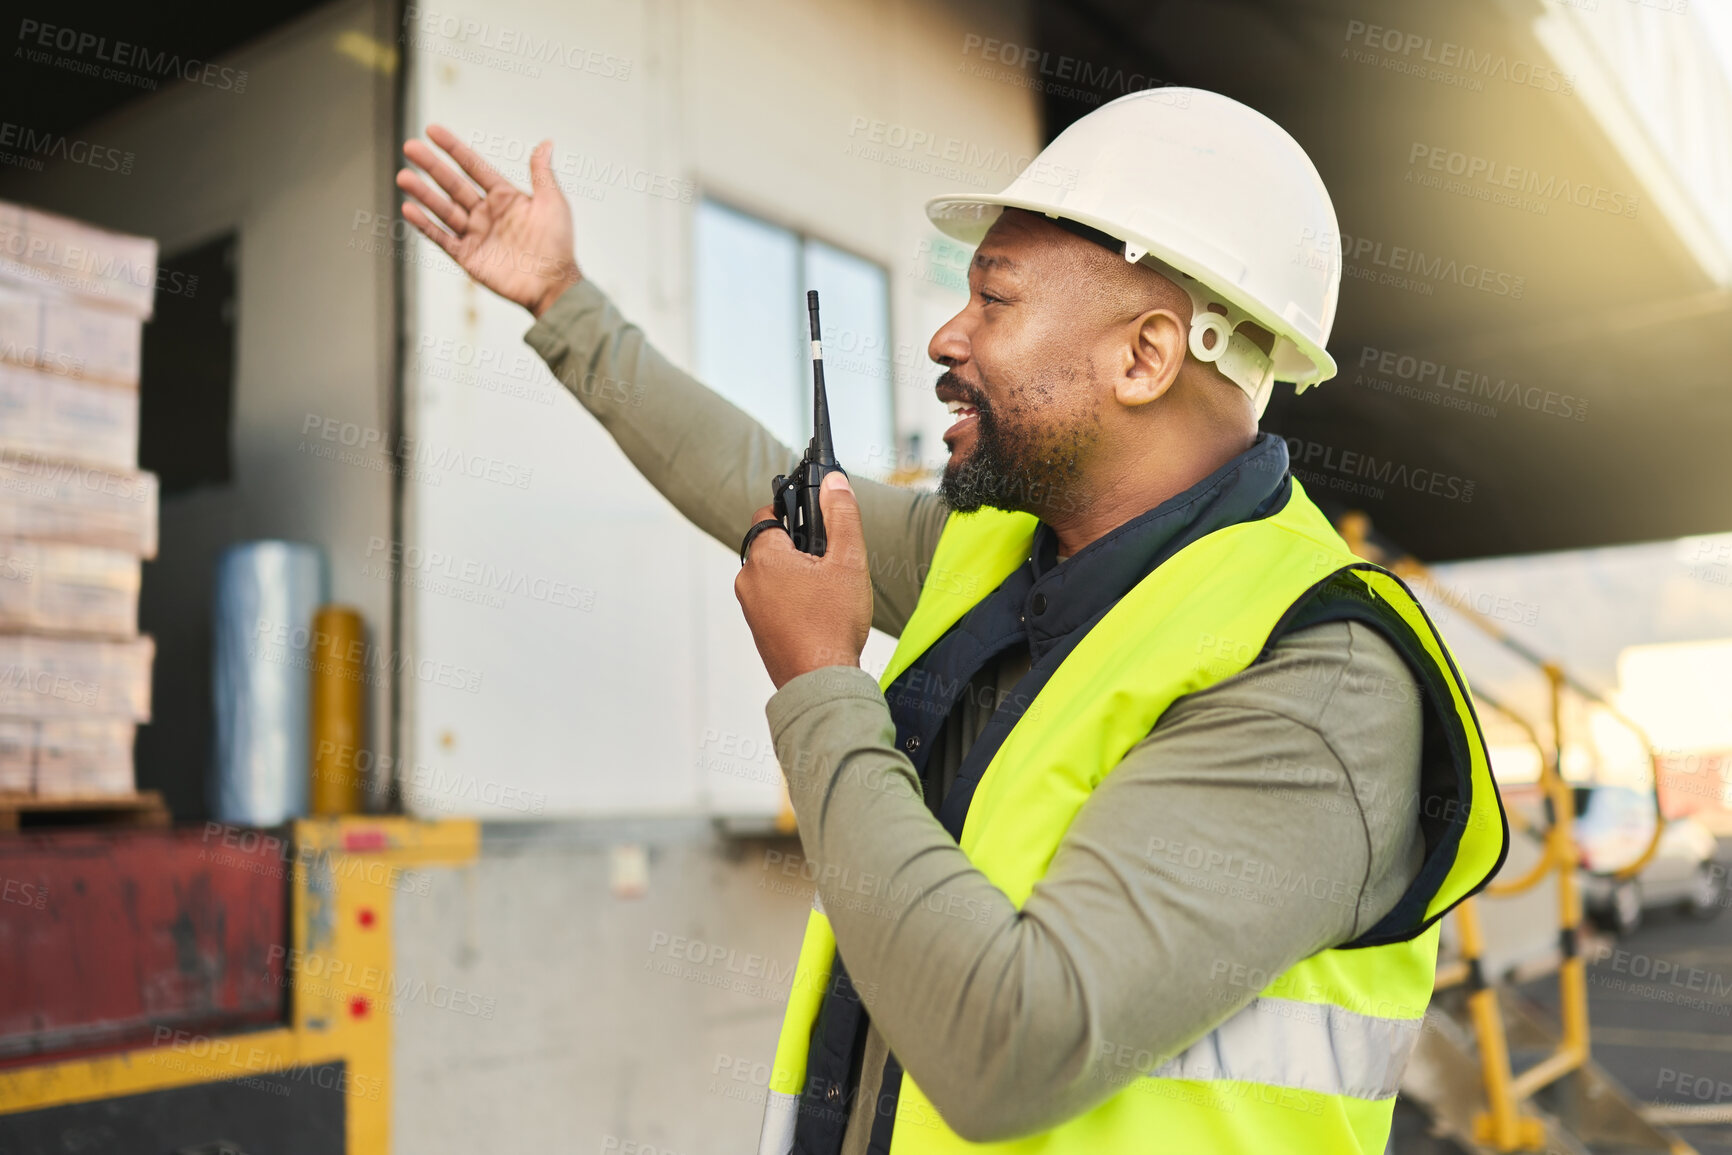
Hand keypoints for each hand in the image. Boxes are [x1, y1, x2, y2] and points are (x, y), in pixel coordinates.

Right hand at [397, 125, 581, 316]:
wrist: (554, 284)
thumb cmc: (558, 243)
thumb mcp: (553, 203)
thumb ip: (542, 173)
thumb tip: (547, 143)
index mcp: (505, 197)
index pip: (473, 166)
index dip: (453, 148)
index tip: (432, 130)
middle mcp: (486, 213)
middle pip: (453, 184)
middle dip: (431, 166)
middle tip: (409, 146)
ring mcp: (476, 234)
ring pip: (444, 209)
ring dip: (423, 193)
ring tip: (403, 176)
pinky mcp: (468, 257)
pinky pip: (442, 238)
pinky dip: (426, 224)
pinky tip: (409, 209)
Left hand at [735, 473, 873, 690]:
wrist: (820, 682)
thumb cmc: (832, 625)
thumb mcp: (847, 562)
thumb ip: (842, 515)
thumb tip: (833, 481)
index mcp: (764, 557)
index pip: (769, 514)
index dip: (794, 513)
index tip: (816, 523)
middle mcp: (748, 580)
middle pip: (774, 547)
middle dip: (801, 550)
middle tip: (831, 566)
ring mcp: (750, 609)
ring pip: (776, 576)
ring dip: (799, 577)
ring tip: (828, 595)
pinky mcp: (759, 631)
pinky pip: (775, 603)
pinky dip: (794, 602)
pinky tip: (819, 616)